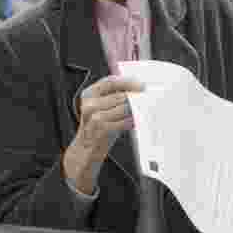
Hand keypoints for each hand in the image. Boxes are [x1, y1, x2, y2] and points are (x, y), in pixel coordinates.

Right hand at [63, 75, 143, 193]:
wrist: (85, 150)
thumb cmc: (97, 128)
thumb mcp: (101, 108)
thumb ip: (114, 97)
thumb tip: (136, 90)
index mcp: (89, 94)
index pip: (110, 82)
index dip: (128, 82)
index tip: (141, 85)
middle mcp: (89, 104)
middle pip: (120, 96)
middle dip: (136, 98)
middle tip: (148, 99)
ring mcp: (93, 117)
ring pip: (123, 108)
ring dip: (135, 110)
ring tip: (143, 111)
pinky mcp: (100, 130)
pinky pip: (123, 122)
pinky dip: (131, 122)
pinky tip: (134, 122)